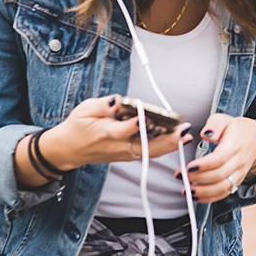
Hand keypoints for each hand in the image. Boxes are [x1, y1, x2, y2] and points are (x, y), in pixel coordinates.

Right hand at [39, 95, 193, 170]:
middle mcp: (117, 146)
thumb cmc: (78, 127)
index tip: (147, 118)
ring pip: (149, 152)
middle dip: (165, 139)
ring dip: (169, 144)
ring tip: (186, 134)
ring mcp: (124, 154)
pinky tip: (178, 139)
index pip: (122, 130)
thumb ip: (102, 105)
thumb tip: (118, 100)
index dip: (135, 125)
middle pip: (144, 146)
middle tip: (182, 130)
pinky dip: (165, 147)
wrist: (69, 150)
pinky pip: (149, 153)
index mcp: (104, 133)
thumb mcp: (84, 110)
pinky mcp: (128, 156)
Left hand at [176, 115, 255, 203]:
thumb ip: (214, 124)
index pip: (221, 158)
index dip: (204, 165)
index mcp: (235, 144)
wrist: (254, 140)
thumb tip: (206, 133)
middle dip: (198, 178)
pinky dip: (209, 198)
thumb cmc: (234, 129)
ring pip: (223, 188)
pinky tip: (195, 196)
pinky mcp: (236, 182)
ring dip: (203, 192)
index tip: (188, 167)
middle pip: (220, 175)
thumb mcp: (224, 119)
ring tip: (186, 190)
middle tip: (180, 176)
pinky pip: (224, 194)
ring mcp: (239, 173)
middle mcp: (239, 161)